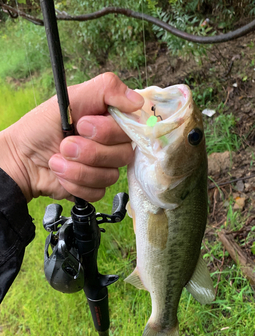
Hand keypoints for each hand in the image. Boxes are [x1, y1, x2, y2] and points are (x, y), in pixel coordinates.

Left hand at [0, 73, 143, 202]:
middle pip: (123, 154)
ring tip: (58, 159)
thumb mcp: (72, 97)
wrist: (21, 157)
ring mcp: (105, 167)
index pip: (132, 128)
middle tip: (65, 144)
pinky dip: (75, 184)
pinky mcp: (95, 187)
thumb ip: (107, 88)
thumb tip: (137, 101)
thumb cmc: (42, 125)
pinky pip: (98, 191)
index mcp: (111, 120)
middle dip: (89, 151)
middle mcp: (112, 144)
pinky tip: (61, 175)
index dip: (107, 131)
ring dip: (78, 169)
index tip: (83, 125)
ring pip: (110, 175)